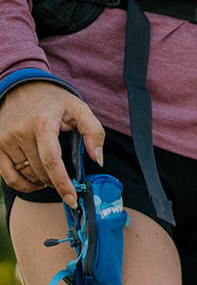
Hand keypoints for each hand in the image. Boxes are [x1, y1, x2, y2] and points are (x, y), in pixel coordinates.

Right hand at [0, 81, 104, 206]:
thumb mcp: (80, 109)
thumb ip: (94, 133)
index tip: (73, 200)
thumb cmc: (54, 100)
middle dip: (57, 184)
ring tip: (52, 176)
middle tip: (67, 183)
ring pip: (27, 175)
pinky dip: (23, 185)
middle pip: (41, 172)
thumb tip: (98, 160)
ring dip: (43, 183)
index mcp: (43, 123)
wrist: (22, 85)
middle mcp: (21, 131)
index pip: (51, 161)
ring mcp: (6, 138)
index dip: (63, 184)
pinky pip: (9, 176)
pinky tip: (36, 182)